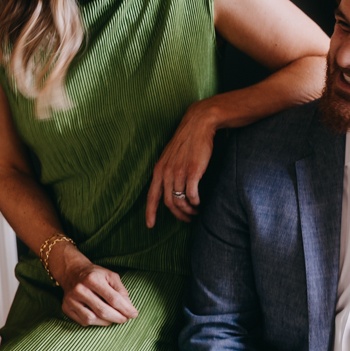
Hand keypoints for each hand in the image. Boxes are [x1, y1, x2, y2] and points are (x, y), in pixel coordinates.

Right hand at [49, 242, 137, 325]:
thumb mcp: (110, 276)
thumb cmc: (95, 275)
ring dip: (107, 322)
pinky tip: (101, 317)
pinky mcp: (66, 308)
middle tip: (126, 319)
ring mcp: (71, 300)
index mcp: (92, 279)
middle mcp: (80, 289)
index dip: (125, 308)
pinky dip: (95, 322)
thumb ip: (121, 290)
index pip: (113, 298)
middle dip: (118, 318)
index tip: (134, 314)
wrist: (72, 272)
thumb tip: (128, 307)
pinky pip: (83, 321)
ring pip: (92, 319)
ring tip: (114, 318)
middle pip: (103, 310)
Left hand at [146, 99, 219, 226]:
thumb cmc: (186, 141)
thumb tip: (170, 188)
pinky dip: (195, 202)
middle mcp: (166, 172)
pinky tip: (199, 203)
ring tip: (195, 212)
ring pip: (180, 201)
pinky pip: (191, 195)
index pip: (152, 196)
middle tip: (187, 219)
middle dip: (178, 215)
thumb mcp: (170, 156)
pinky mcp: (192, 171)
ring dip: (188, 210)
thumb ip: (168, 171)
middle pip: (169, 203)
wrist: (198, 124)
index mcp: (159, 169)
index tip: (150, 225)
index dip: (150, 212)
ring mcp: (179, 172)